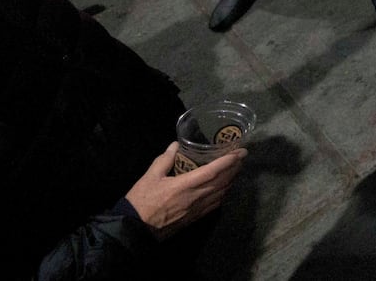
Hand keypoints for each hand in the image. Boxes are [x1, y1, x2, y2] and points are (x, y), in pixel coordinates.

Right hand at [124, 143, 245, 240]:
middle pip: (222, 182)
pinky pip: (214, 204)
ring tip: (235, 170)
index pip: (214, 171)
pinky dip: (222, 194)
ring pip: (220, 194)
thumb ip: (164, 160)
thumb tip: (175, 145)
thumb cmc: (141, 201)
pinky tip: (223, 189)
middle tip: (241, 158)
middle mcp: (196, 197)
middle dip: (234, 169)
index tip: (241, 152)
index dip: (229, 161)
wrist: (134, 230)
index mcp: (186, 185)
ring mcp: (197, 210)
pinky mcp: (194, 218)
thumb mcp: (150, 177)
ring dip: (230, 181)